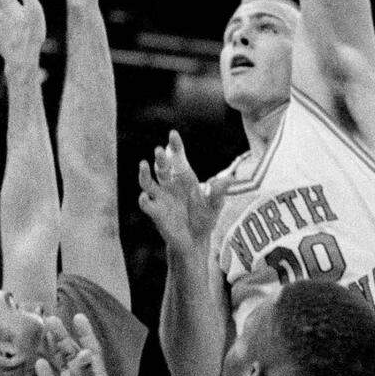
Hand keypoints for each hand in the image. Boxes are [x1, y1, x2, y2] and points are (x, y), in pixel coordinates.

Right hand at [38, 314, 112, 375]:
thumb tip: (85, 352)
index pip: (91, 352)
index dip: (85, 334)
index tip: (78, 316)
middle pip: (72, 356)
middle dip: (63, 337)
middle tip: (50, 319)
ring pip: (61, 368)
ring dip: (53, 351)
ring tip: (44, 334)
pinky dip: (45, 375)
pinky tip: (40, 363)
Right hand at [138, 130, 227, 251]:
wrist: (196, 241)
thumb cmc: (205, 218)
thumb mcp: (214, 205)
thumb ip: (218, 192)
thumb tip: (231, 178)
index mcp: (184, 177)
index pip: (177, 157)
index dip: (175, 145)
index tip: (173, 134)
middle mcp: (170, 184)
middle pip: (162, 166)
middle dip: (160, 158)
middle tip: (160, 150)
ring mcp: (161, 197)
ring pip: (147, 181)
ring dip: (144, 173)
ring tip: (143, 164)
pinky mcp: (155, 212)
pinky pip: (146, 204)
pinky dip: (144, 200)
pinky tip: (145, 196)